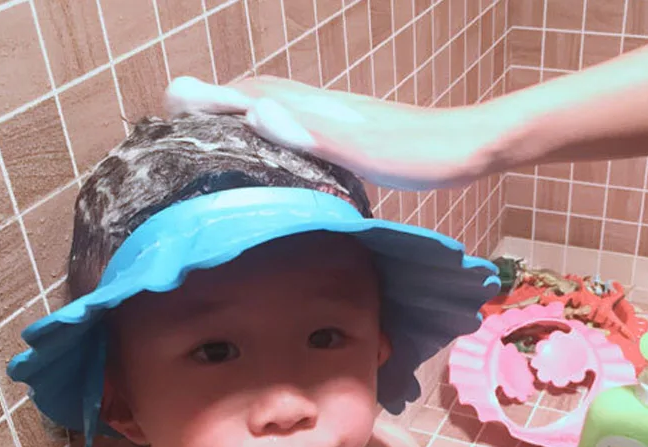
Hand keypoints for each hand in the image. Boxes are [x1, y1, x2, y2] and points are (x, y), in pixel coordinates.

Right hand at [164, 76, 505, 189]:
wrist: (472, 145)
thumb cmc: (424, 154)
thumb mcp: (369, 149)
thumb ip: (317, 133)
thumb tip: (258, 112)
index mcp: (322, 111)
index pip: (256, 96)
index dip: (215, 98)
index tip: (175, 100)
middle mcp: (326, 107)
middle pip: (263, 92)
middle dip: (220, 98)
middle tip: (183, 107)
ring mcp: (341, 117)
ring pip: (281, 104)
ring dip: (244, 107)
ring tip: (217, 120)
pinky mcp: (355, 131)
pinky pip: (302, 122)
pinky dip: (276, 123)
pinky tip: (280, 140)